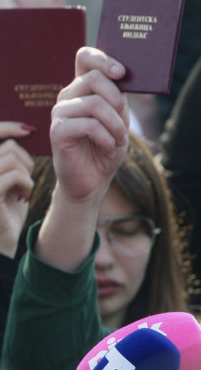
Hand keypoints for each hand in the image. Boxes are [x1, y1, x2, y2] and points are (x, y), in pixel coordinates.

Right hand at [0, 123, 34, 257]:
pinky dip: (26, 183)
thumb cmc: (7, 210)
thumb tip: (26, 129)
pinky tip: (24, 196)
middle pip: (7, 147)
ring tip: (25, 188)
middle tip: (29, 177)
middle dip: (26, 160)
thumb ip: (10, 159)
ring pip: (11, 158)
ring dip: (27, 173)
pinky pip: (13, 174)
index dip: (7, 127)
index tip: (29, 129)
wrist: (2, 242)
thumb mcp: (8, 181)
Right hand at [49, 47, 128, 205]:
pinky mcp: (58, 131)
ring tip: (119, 140)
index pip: (85, 57)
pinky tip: (109, 147)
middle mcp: (68, 95)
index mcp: (83, 87)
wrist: (94, 178)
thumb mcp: (120, 119)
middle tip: (124, 124)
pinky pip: (90, 125)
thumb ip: (119, 98)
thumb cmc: (108, 146)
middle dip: (118, 101)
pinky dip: (107, 137)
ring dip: (116, 125)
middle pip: (95, 78)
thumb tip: (123, 77)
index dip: (103, 59)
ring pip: (96, 103)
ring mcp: (60, 112)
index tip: (121, 73)